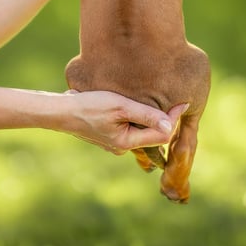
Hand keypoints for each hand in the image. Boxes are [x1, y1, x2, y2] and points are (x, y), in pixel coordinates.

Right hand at [62, 90, 188, 154]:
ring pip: (141, 130)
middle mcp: (123, 146)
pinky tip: (138, 104)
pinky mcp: (108, 133)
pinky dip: (138, 117)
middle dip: (165, 118)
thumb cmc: (89, 106)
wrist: (61, 111)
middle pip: (152, 134)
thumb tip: (170, 125)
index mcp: (127, 143)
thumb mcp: (120, 107)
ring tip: (160, 99)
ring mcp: (115, 141)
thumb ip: (145, 116)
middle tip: (176, 99)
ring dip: (151, 116)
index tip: (185, 101)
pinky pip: (130, 127)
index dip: (174, 118)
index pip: (161, 134)